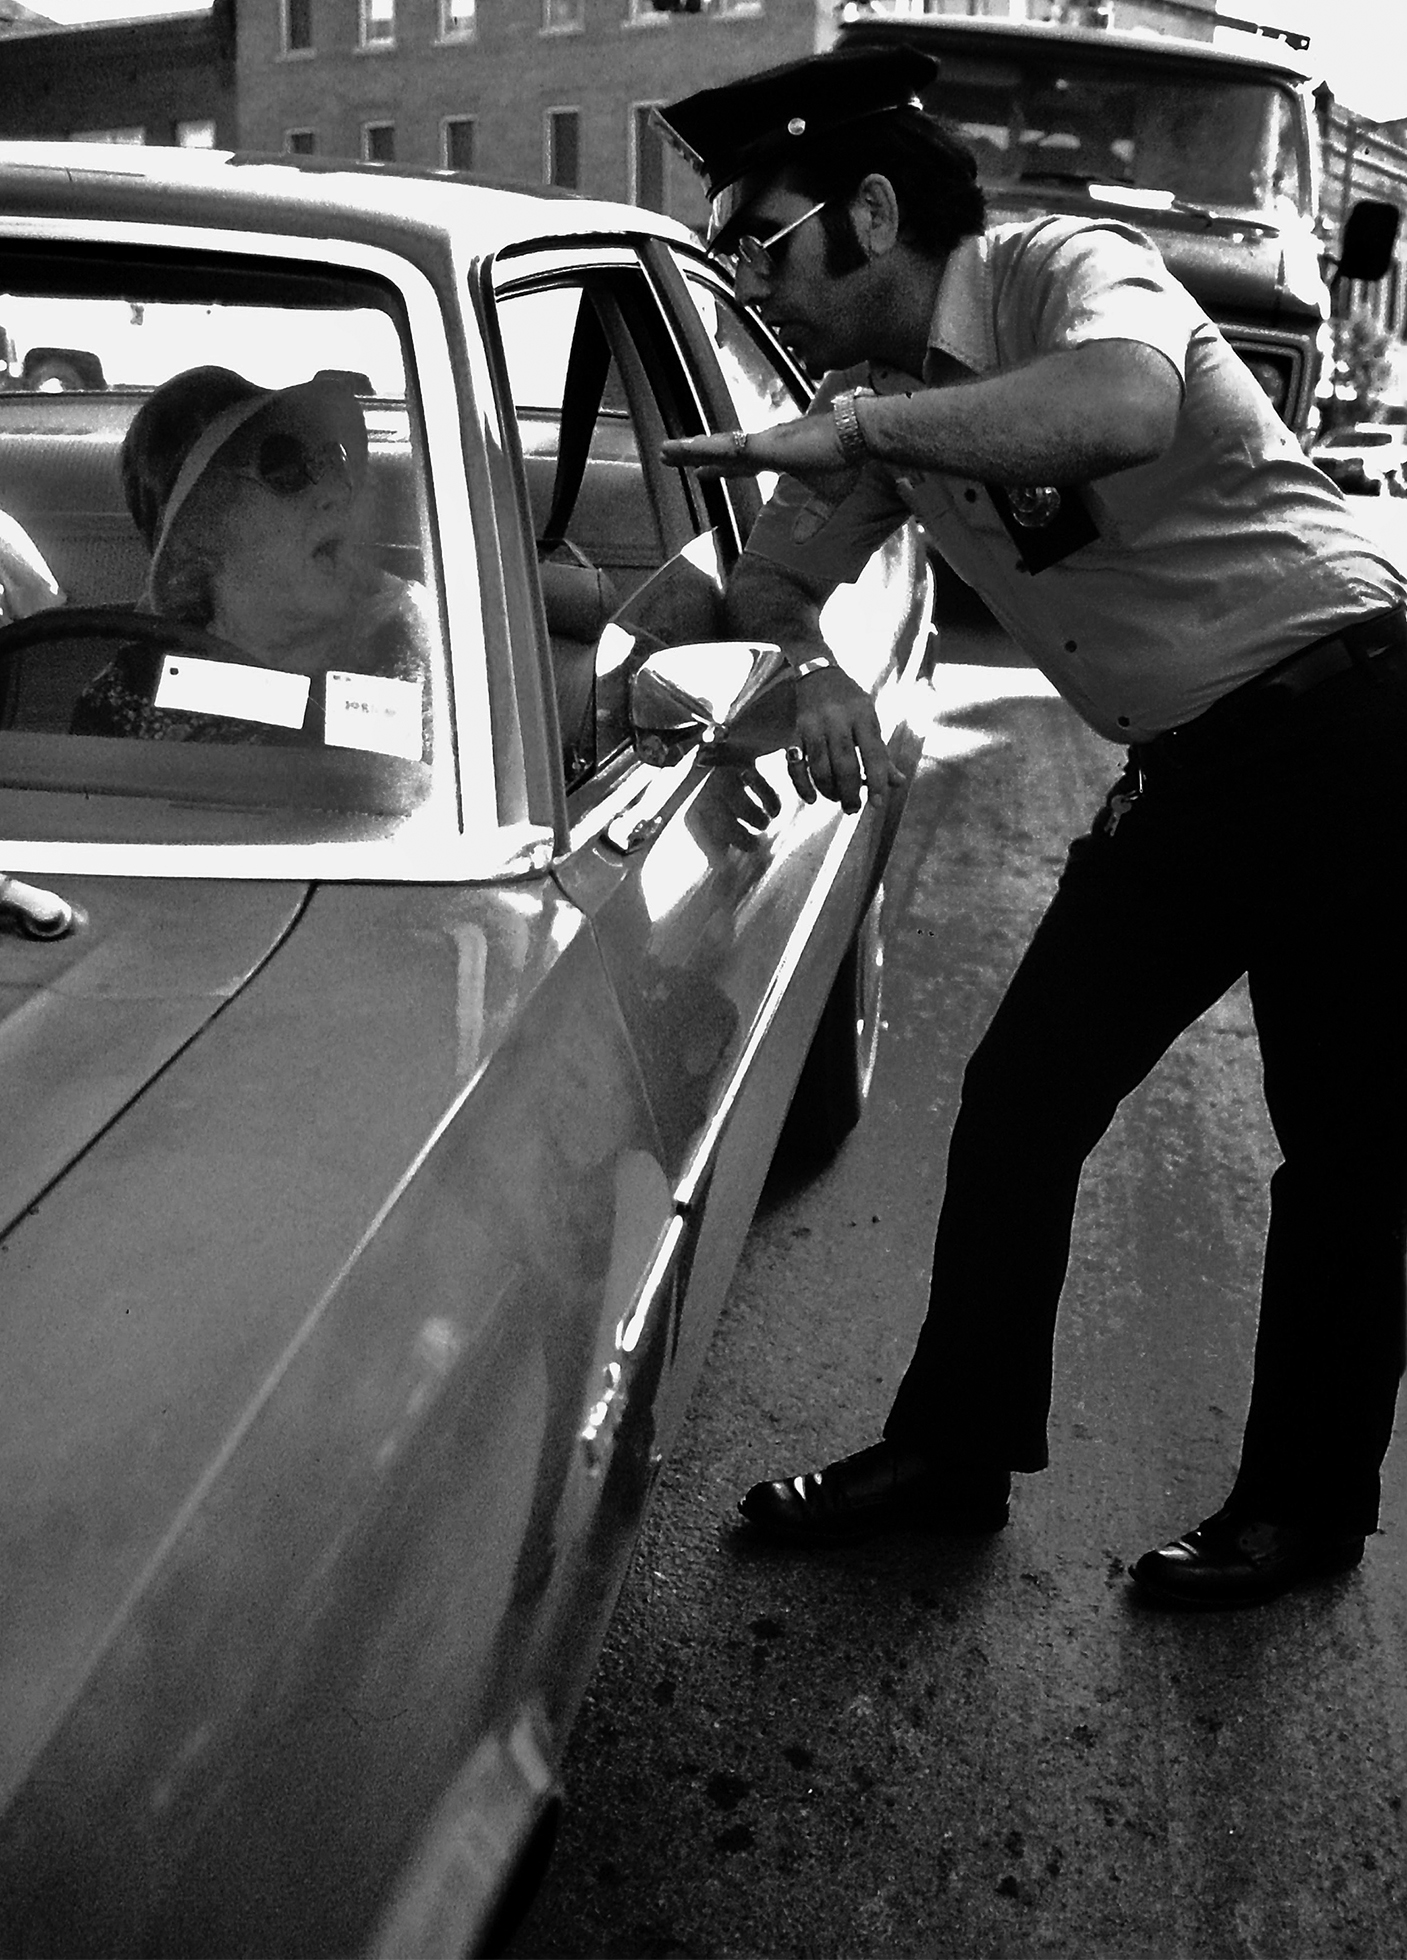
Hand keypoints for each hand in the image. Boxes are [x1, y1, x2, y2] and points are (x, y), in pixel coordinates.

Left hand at [661, 421, 857, 500]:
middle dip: (695, 454)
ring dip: (690, 449)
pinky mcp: (764, 445)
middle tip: (670, 454)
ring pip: (717, 446)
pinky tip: (685, 448)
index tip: (700, 471)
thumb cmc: (848, 460)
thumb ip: (812, 519)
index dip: (719, 467)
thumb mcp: (829, 499)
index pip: (741, 463)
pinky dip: (704, 448)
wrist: (859, 438)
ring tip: (665, 450)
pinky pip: (726, 448)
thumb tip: (800, 541)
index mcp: (778, 456)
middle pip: (722, 451)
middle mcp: (766, 445)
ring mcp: (763, 443)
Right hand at [786, 665, 904, 814]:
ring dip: (829, 790)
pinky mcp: (795, 730)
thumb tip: (897, 782)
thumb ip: (881, 752)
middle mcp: (837, 718)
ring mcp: (813, 724)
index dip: (877, 781)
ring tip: (837, 799)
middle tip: (853, 809)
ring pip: (820, 767)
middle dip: (850, 792)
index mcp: (863, 714)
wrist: (816, 672)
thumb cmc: (849, 701)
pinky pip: (795, 764)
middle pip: (845, 764)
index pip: (874, 753)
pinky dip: (802, 784)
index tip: (878, 804)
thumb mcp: (870, 718)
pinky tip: (812, 798)